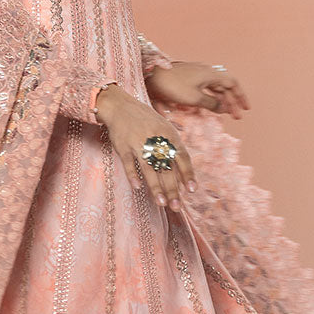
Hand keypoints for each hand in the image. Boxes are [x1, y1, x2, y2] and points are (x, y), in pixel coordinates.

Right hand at [94, 85, 196, 212]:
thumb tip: (184, 176)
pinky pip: (128, 163)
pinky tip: (138, 187)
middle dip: (172, 189)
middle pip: (167, 168)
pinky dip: (132, 175)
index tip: (191, 190)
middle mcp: (156, 140)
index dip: (187, 174)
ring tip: (162, 204)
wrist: (122, 107)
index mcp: (169, 136)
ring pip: (149, 168)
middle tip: (176, 206)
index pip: (182, 158)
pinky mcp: (123, 146)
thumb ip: (175, 150)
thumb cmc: (147, 122)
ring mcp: (139, 143)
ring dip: (156, 187)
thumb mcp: (165, 130)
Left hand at [146, 60, 249, 118]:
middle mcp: (206, 72)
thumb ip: (211, 104)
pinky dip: (212, 97)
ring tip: (227, 113)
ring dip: (223, 100)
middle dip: (232, 102)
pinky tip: (211, 106)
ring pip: (215, 87)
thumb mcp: (194, 98)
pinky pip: (206, 88)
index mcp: (210, 74)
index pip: (232, 83)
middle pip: (225, 86)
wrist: (151, 75)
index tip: (246, 108)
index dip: (241, 96)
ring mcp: (197, 74)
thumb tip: (223, 108)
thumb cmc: (173, 86)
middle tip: (237, 117)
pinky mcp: (188, 78)